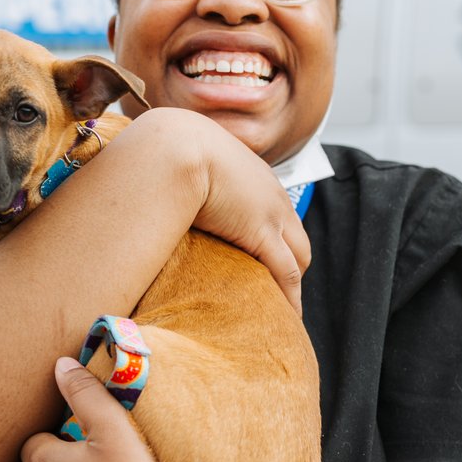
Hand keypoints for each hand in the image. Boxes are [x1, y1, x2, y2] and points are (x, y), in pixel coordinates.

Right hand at [170, 109, 310, 313]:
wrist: (173, 145)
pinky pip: (287, 273)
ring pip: (299, 257)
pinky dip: (289, 296)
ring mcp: (271, 214)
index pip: (275, 213)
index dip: (272, 241)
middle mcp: (271, 194)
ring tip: (279, 310)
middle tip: (274, 293)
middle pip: (297, 238)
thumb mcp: (184, 163)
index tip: (261, 263)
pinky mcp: (263, 233)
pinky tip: (284, 315)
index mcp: (253, 175)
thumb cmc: (166, 152)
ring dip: (291, 284)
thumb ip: (185, 179)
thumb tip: (163, 194)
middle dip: (290, 265)